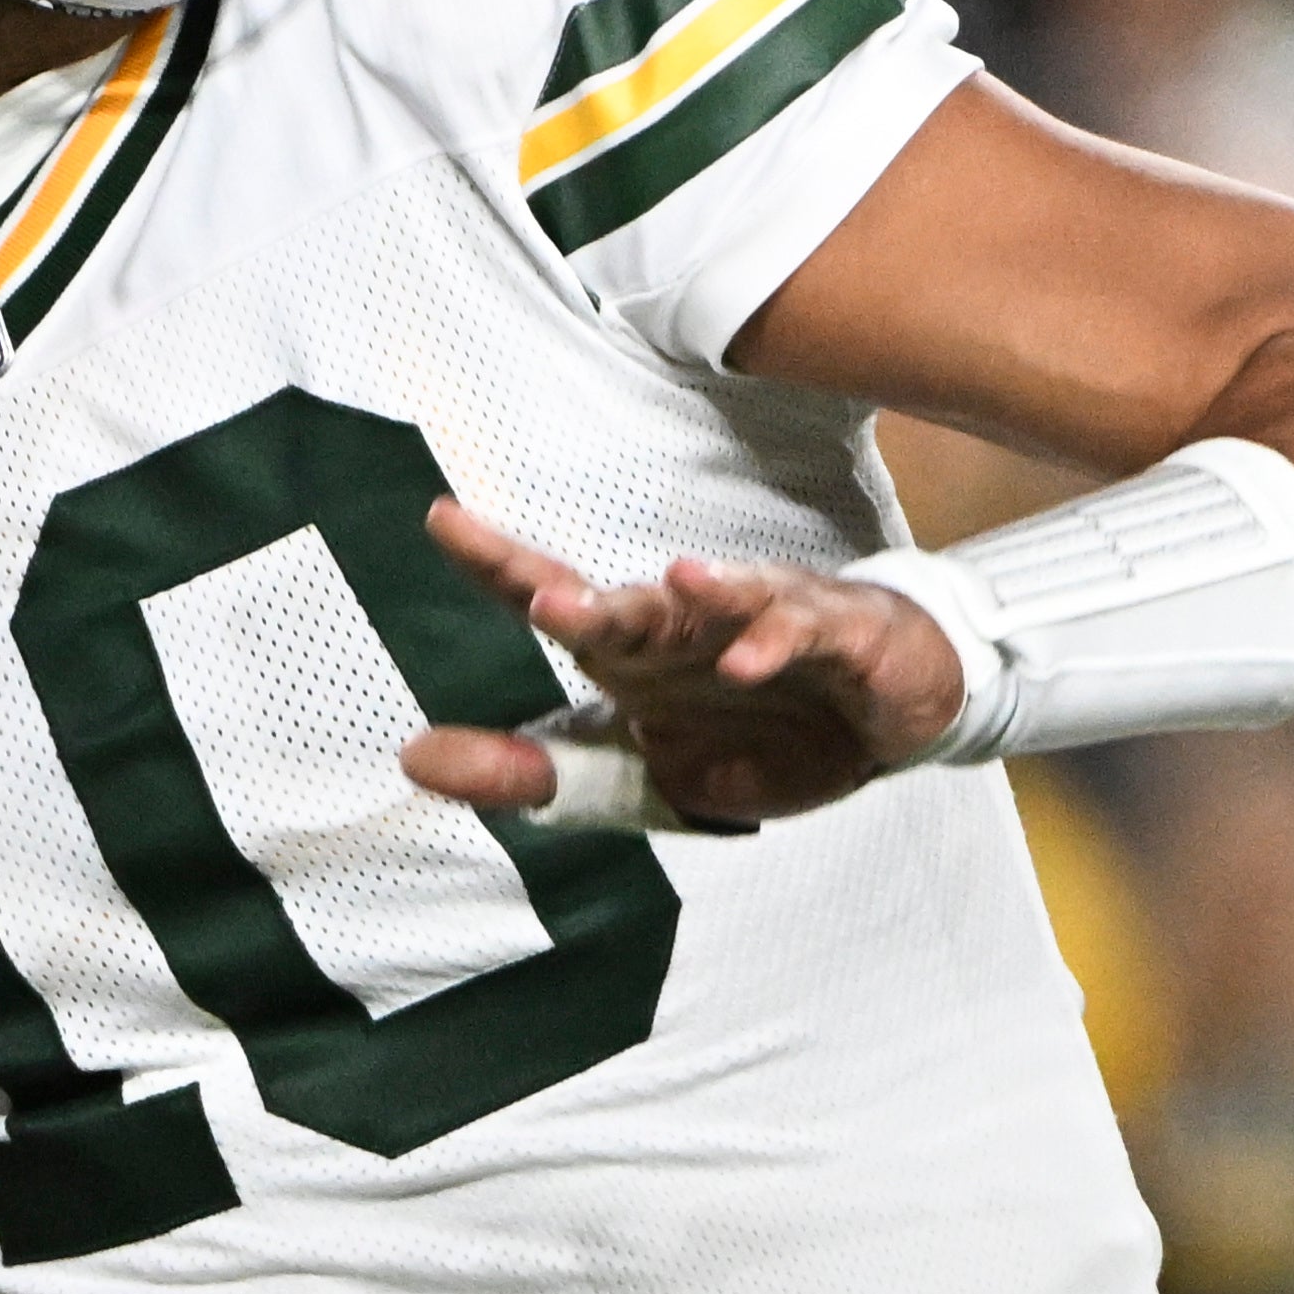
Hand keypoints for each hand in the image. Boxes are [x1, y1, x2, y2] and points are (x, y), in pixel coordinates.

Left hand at [396, 497, 969, 828]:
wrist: (884, 720)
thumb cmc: (756, 732)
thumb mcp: (637, 775)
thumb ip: (526, 772)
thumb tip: (410, 755)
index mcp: (635, 651)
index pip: (556, 597)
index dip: (499, 563)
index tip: (442, 519)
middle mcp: (691, 623)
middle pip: (631, 604)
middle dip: (590, 603)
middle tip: (545, 600)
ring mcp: (765, 622)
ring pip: (725, 600)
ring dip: (701, 595)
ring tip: (671, 585)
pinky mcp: (837, 637)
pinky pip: (803, 633)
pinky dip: (776, 642)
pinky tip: (750, 660)